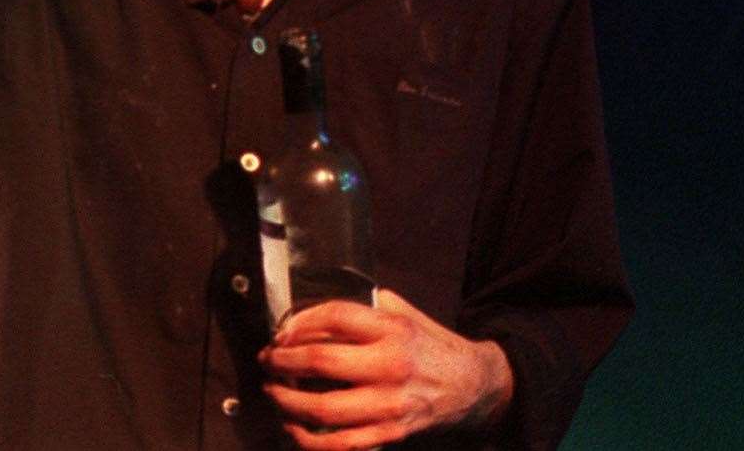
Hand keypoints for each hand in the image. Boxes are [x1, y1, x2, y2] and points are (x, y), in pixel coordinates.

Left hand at [257, 289, 512, 448]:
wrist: (475, 386)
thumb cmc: (432, 345)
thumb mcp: (406, 313)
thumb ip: (368, 306)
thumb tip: (317, 309)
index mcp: (392, 329)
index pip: (335, 317)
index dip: (299, 323)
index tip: (280, 331)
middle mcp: (390, 364)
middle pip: (321, 362)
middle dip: (283, 362)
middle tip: (268, 361)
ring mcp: (390, 403)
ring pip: (324, 409)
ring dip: (287, 402)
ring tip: (273, 393)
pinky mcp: (391, 433)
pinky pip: (340, 445)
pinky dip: (309, 440)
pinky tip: (294, 428)